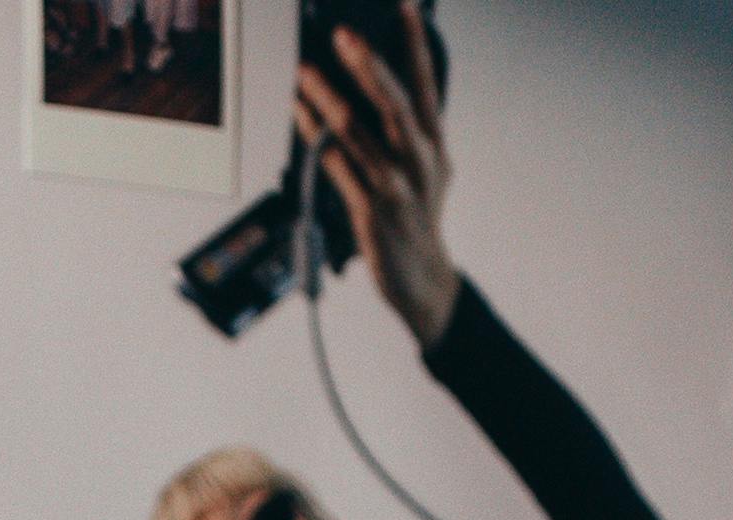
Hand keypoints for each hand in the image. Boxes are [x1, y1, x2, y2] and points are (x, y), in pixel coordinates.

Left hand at [298, 17, 458, 349]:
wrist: (422, 278)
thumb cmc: (420, 218)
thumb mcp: (432, 167)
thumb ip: (416, 130)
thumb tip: (394, 90)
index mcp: (433, 142)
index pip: (425, 82)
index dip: (415, 43)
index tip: (404, 6)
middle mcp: (417, 159)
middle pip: (392, 101)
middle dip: (367, 64)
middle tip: (344, 34)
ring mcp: (392, 185)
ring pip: (357, 132)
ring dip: (327, 97)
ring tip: (304, 71)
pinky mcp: (368, 210)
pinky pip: (335, 165)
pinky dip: (314, 137)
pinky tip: (299, 115)